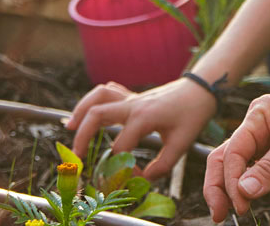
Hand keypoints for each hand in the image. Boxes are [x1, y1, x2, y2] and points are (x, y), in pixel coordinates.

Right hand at [63, 79, 213, 179]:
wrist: (200, 90)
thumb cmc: (192, 115)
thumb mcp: (182, 144)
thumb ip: (163, 165)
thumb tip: (143, 177)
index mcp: (145, 117)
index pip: (121, 146)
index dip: (121, 167)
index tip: (130, 177)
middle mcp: (133, 105)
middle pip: (97, 114)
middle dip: (82, 136)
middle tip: (78, 157)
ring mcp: (131, 98)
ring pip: (98, 97)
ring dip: (81, 110)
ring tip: (69, 128)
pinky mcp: (132, 96)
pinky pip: (106, 92)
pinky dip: (92, 100)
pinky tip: (86, 113)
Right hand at [204, 49, 269, 220]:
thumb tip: (245, 191)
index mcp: (257, 118)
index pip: (233, 152)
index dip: (231, 180)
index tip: (240, 204)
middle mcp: (258, 130)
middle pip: (225, 159)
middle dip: (219, 186)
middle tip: (220, 214)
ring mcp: (269, 143)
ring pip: (239, 168)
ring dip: (231, 189)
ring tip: (229, 213)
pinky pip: (259, 173)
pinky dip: (250, 188)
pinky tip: (249, 202)